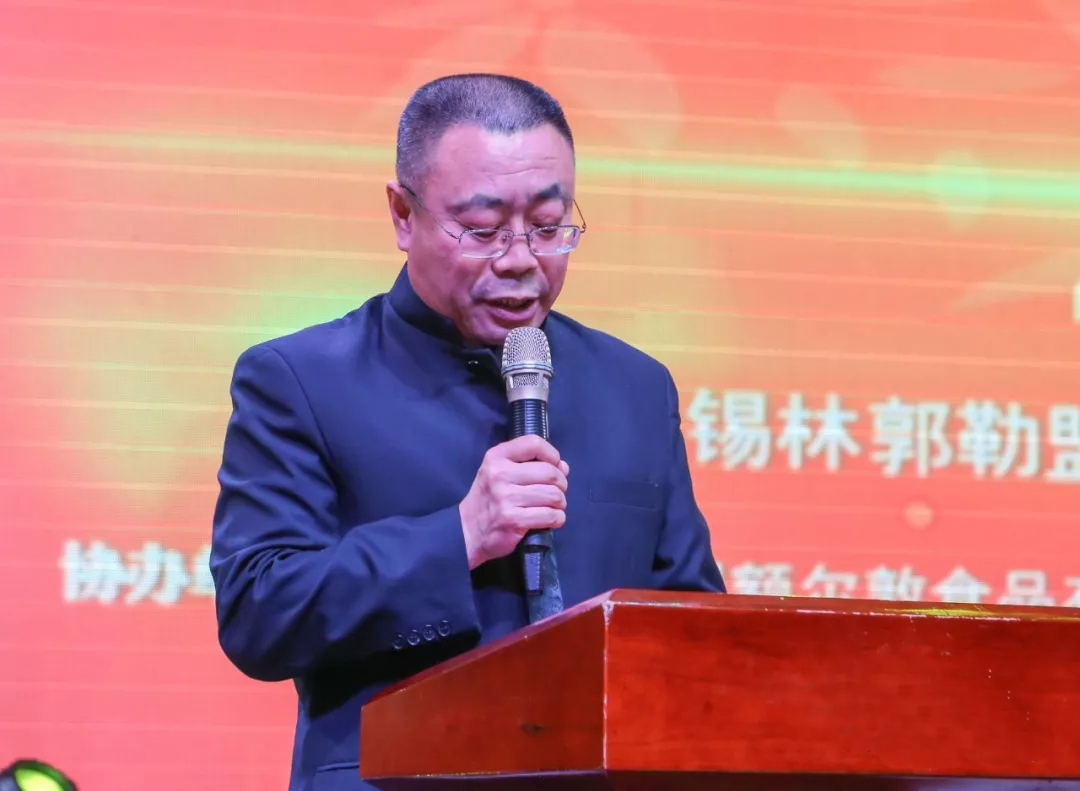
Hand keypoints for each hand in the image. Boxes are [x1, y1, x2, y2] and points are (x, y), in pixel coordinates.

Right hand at [459, 435, 569, 569]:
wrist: (467, 530)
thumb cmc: (489, 498)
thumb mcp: (500, 471)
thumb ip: (530, 464)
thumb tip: (564, 467)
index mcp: (497, 457)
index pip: (534, 444)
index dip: (552, 455)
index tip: (554, 466)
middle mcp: (500, 474)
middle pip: (550, 473)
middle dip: (561, 484)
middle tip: (556, 492)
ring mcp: (506, 498)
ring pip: (553, 495)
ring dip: (560, 503)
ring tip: (553, 507)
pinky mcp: (513, 520)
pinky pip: (550, 516)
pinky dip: (557, 519)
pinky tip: (551, 519)